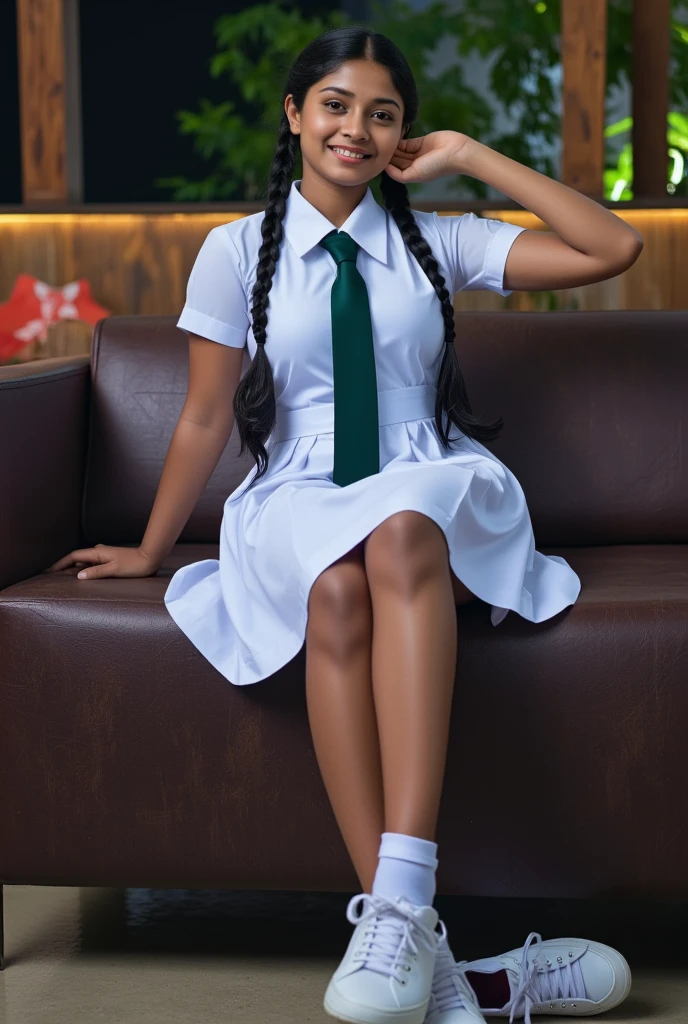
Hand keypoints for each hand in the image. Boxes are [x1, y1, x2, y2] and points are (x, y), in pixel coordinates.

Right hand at [44, 543, 159, 579]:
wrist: (150, 558)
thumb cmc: (134, 565)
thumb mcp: (114, 570)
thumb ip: (96, 572)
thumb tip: (79, 575)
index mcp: (98, 552)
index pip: (74, 556)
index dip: (61, 563)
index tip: (49, 570)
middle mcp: (99, 551)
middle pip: (77, 558)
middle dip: (64, 566)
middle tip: (52, 575)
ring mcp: (104, 555)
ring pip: (85, 561)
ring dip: (74, 567)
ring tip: (63, 577)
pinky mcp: (110, 560)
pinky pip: (92, 563)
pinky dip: (84, 568)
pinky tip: (83, 575)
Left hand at [384, 131, 472, 184]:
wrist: (456, 152)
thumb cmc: (437, 166)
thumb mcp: (416, 174)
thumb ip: (400, 174)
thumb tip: (386, 169)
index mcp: (413, 175)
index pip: (395, 171)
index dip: (387, 166)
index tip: (377, 160)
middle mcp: (414, 165)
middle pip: (397, 161)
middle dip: (389, 156)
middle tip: (377, 149)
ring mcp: (418, 153)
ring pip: (401, 151)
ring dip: (393, 148)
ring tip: (382, 143)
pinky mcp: (421, 142)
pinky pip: (407, 143)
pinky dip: (400, 141)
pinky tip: (392, 138)